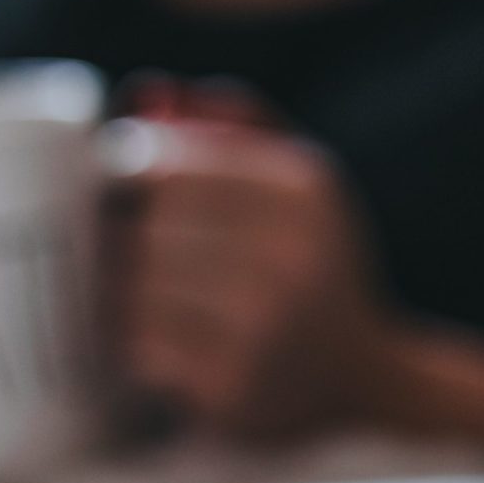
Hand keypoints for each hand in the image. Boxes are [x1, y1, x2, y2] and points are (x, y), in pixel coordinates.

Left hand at [111, 88, 393, 439]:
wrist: (362, 382)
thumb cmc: (311, 266)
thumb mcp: (299, 183)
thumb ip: (230, 125)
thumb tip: (144, 95)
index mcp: (301, 189)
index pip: (164, 164)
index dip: (123, 177)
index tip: (123, 197)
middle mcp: (288, 254)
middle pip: (145, 225)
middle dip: (121, 237)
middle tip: (126, 253)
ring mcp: (261, 326)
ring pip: (134, 286)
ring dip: (121, 292)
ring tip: (140, 298)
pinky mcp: (230, 387)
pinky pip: (137, 346)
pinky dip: (132, 342)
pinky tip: (156, 341)